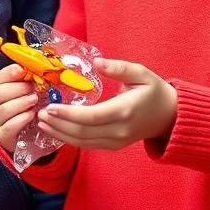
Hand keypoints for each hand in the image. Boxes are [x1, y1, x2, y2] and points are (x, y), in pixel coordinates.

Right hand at [0, 65, 38, 152]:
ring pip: (4, 109)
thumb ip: (21, 79)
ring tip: (35, 100)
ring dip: (22, 103)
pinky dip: (22, 118)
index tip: (25, 71)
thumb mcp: (17, 90)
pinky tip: (32, 114)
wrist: (16, 132)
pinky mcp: (0, 135)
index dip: (11, 73)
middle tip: (34, 88)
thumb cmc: (18, 105)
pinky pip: (10, 126)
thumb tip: (31, 67)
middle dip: (19, 88)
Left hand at [37, 58, 176, 150]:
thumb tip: (97, 62)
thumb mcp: (141, 73)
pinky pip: (88, 145)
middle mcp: (119, 131)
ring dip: (60, 134)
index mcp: (125, 111)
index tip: (50, 107)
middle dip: (59, 124)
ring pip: (83, 142)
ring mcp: (116, 142)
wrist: (169, 116)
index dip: (68, 114)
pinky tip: (57, 130)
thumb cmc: (154, 91)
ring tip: (42, 123)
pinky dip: (70, 139)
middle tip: (40, 114)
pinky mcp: (113, 146)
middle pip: (83, 133)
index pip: (91, 117)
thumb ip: (119, 68)